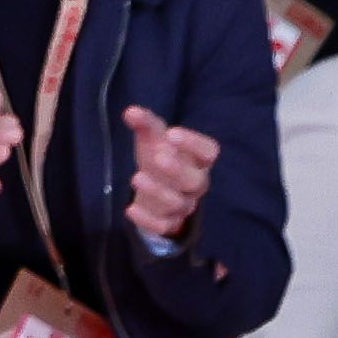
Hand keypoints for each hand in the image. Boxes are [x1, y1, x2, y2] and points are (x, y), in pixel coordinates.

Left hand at [123, 102, 219, 243]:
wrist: (156, 183)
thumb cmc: (160, 153)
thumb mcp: (153, 136)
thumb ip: (145, 123)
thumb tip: (130, 112)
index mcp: (198, 159)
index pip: (208, 152)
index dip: (193, 144)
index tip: (172, 133)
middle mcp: (195, 184)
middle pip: (194, 181)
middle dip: (177, 171)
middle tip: (159, 158)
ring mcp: (183, 204)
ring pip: (177, 203)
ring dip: (158, 192)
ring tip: (136, 177)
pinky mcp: (167, 221)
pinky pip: (163, 225)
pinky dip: (147, 220)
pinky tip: (130, 210)